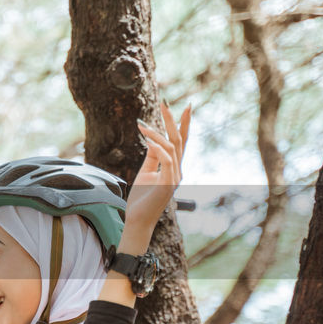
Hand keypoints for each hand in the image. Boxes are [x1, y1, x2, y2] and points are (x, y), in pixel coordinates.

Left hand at [123, 101, 190, 250]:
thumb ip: (151, 157)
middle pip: (179, 140)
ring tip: (141, 124)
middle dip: (173, 121)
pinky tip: (148, 140)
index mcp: (173, 167)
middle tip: (165, 103)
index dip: (183, 124)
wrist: (138, 220)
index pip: (180, 142)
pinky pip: (166, 160)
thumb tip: (152, 140)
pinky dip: (158, 148)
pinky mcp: (167, 184)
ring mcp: (174, 177)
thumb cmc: (141, 199)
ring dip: (157, 133)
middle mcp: (177, 170)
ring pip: (171, 148)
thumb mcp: (146, 173)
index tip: (185, 106)